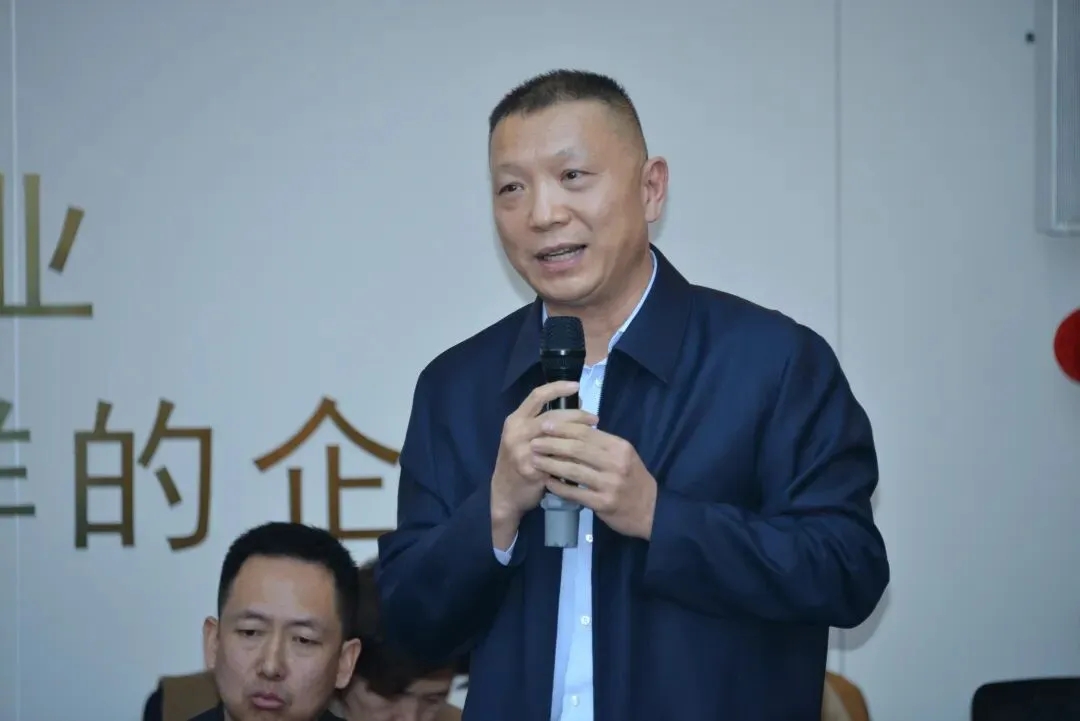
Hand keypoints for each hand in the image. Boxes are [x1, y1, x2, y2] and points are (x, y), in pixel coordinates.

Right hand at [490, 382, 597, 541]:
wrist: (505, 493)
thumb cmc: (519, 461)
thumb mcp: (525, 437)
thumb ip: (545, 421)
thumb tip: (577, 405)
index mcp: (515, 420)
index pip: (537, 395)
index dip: (557, 388)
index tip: (577, 385)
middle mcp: (517, 432)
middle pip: (551, 416)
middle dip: (577, 415)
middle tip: (595, 418)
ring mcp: (522, 452)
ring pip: (556, 437)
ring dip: (578, 435)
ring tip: (595, 435)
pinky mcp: (531, 470)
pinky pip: (557, 460)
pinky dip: (573, 457)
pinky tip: (586, 457)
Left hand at [530, 421, 657, 539]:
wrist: (651, 510)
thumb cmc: (634, 479)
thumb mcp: (624, 456)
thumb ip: (602, 444)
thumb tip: (572, 430)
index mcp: (620, 447)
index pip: (587, 433)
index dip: (563, 428)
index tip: (545, 425)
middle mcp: (616, 463)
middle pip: (578, 449)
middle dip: (552, 444)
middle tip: (534, 442)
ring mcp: (610, 484)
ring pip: (573, 470)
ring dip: (551, 464)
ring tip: (534, 459)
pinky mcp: (603, 503)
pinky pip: (575, 493)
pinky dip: (558, 486)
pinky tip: (547, 482)